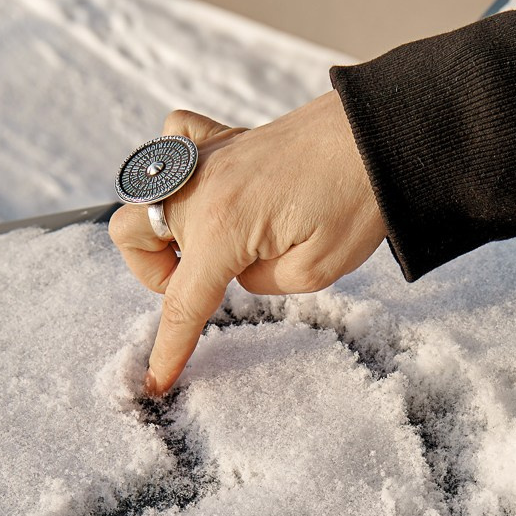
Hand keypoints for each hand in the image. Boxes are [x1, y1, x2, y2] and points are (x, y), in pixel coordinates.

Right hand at [111, 91, 387, 394]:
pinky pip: (174, 138)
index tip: (157, 382)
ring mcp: (208, 157)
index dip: (168, 348)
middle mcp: (201, 188)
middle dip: (154, 273)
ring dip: (159, 227)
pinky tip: (209, 188)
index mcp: (222, 227)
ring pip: (141, 191)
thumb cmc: (358, 198)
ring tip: (205, 241)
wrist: (381, 133)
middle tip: (200, 282)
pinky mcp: (226, 138)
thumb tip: (238, 271)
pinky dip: (176, 168)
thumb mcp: (316, 269)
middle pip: (133, 237)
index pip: (181, 301)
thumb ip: (262, 283)